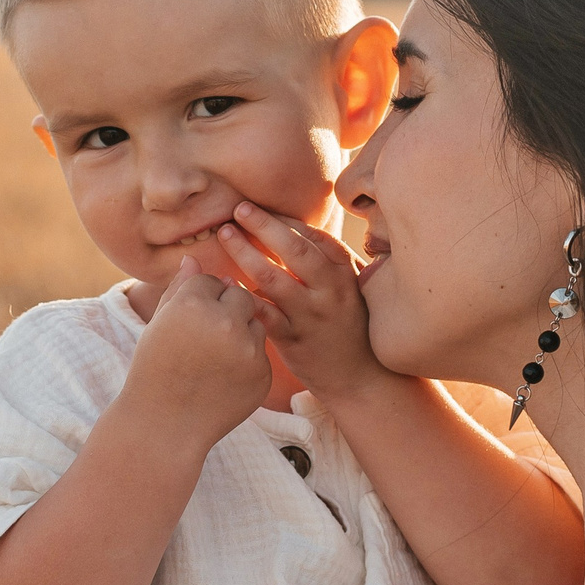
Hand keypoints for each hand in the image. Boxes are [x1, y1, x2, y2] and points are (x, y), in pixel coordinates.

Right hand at [117, 254, 273, 452]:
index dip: (198, 299)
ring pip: (255, 322)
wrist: (164, 426)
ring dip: (240, 333)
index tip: (186, 321)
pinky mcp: (263, 374)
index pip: (210, 279)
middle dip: (226, 309)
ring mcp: (248, 351)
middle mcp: (225, 323)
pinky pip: (261, 353)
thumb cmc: (154, 371)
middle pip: (240, 294)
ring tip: (212, 359)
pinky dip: (247, 361)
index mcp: (193, 304)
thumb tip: (193, 258)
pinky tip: (223, 378)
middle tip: (204, 337)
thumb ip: (179, 288)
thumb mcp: (158, 325)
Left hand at [213, 202, 391, 403]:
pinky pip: (262, 313)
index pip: (313, 235)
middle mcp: (330, 291)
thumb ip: (326, 261)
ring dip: (245, 253)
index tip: (258, 208)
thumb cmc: (349, 325)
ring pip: (273, 278)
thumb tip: (290, 228)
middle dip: (263, 225)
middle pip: (294, 250)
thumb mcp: (349, 288)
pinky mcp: (293, 340)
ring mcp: (310, 315)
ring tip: (225, 235)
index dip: (282, 219)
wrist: (360, 377)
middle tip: (238, 209)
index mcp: (344, 273)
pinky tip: (224, 282)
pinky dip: (242, 295)